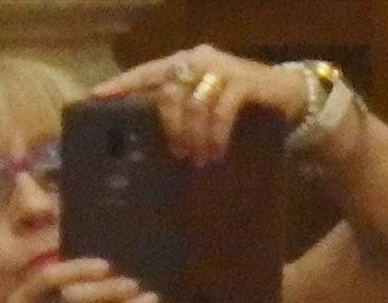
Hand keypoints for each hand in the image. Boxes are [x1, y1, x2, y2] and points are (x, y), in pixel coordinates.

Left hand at [89, 46, 311, 167]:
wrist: (292, 95)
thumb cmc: (246, 104)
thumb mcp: (209, 103)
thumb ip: (186, 107)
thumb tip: (161, 137)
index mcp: (185, 62)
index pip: (146, 72)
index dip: (121, 84)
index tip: (95, 97)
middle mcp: (199, 59)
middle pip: (170, 90)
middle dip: (171, 125)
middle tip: (178, 154)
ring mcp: (222, 68)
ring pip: (194, 102)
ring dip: (195, 134)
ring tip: (200, 159)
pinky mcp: (244, 81)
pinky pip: (221, 109)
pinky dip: (217, 133)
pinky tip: (217, 151)